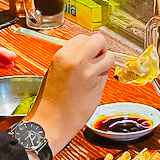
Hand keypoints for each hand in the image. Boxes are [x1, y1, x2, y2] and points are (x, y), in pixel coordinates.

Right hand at [26, 33, 111, 155]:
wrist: (50, 121)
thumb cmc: (51, 99)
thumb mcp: (56, 70)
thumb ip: (71, 58)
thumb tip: (87, 52)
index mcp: (63, 55)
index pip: (84, 37)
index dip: (89, 44)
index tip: (89, 52)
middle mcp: (77, 61)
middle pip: (99, 40)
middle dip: (101, 48)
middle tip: (97, 58)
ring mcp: (89, 73)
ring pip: (109, 56)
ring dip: (106, 63)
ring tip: (95, 73)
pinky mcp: (98, 86)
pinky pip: (107, 74)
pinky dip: (104, 77)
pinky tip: (92, 86)